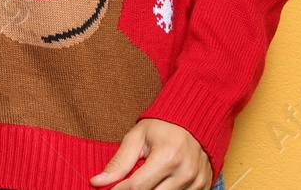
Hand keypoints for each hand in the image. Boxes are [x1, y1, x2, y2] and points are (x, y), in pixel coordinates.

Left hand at [90, 119, 212, 189]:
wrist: (195, 118)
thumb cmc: (163, 126)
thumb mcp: (137, 137)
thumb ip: (118, 162)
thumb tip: (97, 182)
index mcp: (168, 157)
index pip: (137, 187)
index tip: (109, 189)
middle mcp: (185, 172)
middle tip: (127, 184)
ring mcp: (197, 182)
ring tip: (147, 177)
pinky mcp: (204, 186)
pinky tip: (161, 181)